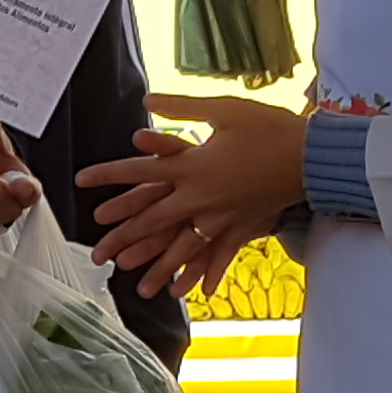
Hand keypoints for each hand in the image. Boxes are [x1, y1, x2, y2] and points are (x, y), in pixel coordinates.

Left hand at [75, 91, 311, 297]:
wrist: (311, 155)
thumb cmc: (267, 127)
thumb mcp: (223, 110)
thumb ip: (182, 106)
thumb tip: (148, 100)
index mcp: (190, 166)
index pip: (138, 171)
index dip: (107, 176)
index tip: (80, 182)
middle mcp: (199, 196)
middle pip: (152, 220)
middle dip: (123, 238)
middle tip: (98, 255)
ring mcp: (221, 216)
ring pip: (182, 248)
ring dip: (160, 268)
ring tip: (139, 287)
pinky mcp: (242, 225)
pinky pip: (220, 255)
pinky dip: (207, 273)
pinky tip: (194, 293)